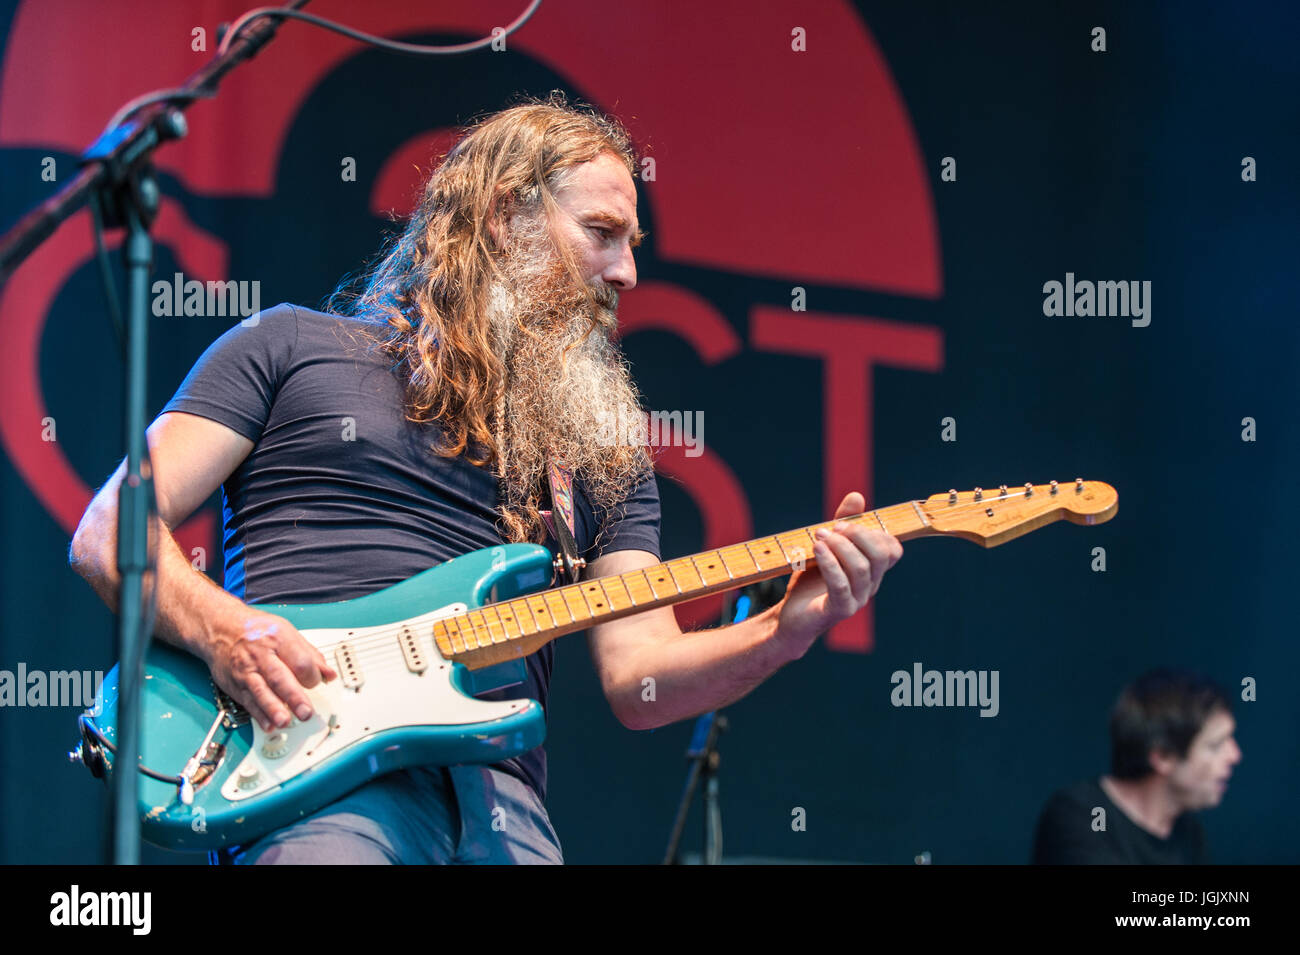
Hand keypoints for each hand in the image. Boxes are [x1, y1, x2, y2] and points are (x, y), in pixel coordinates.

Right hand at [203, 608, 336, 731]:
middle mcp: (261, 656)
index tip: (317, 682)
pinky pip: (248, 702)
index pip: (300, 661)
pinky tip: (268, 725)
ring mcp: (246, 671)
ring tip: (285, 721)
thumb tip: (329, 674)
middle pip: (280, 678)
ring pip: (260, 692)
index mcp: (278, 639)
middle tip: (305, 712)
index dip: (312, 675)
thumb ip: (310, 654)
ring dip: (273, 709)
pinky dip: (258, 715)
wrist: (221, 628)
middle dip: (294, 697)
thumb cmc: (257, 630)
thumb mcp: (287, 632)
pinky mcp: (236, 685)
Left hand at [774, 491, 902, 659]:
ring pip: (861, 568)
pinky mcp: (839, 611)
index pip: (892, 549)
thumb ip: (842, 523)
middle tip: (830, 528)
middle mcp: (869, 585)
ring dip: (838, 546)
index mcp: (871, 571)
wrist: (791, 617)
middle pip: (880, 555)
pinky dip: (829, 563)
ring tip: (817, 537)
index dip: (873, 531)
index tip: (844, 523)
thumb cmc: (811, 581)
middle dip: (856, 534)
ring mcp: (857, 600)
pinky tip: (816, 549)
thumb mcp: (826, 547)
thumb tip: (857, 496)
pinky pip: (841, 585)